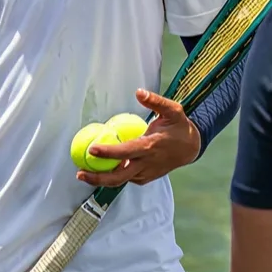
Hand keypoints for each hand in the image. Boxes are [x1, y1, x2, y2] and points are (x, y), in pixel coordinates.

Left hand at [76, 89, 200, 186]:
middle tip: (79, 172)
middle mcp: (147, 164)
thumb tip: (138, 92)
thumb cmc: (179, 127)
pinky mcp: (146, 178)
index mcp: (150, 147)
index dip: (109, 152)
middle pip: (119, 176)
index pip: (126, 152)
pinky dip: (114, 175)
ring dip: (102, 178)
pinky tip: (103, 168)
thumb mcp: (172, 110)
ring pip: (121, 180)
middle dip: (98, 178)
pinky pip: (127, 178)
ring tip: (84, 172)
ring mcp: (146, 173)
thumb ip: (155, 101)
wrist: (191, 148)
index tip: (92, 149)